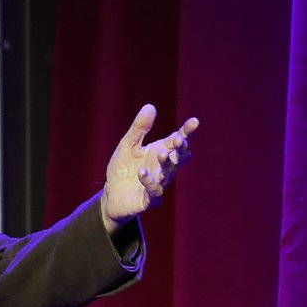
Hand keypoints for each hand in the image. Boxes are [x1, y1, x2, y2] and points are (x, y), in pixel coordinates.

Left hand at [99, 104, 197, 232]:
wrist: (111, 195)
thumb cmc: (123, 168)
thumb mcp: (128, 145)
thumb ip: (139, 129)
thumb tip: (150, 106)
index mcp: (161, 151)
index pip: (178, 140)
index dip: (187, 132)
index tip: (194, 122)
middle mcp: (164, 168)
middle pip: (179, 157)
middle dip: (181, 148)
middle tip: (179, 139)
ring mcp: (160, 184)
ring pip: (169, 174)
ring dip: (167, 163)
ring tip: (161, 153)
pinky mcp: (149, 200)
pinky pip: (153, 191)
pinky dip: (149, 181)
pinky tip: (142, 172)